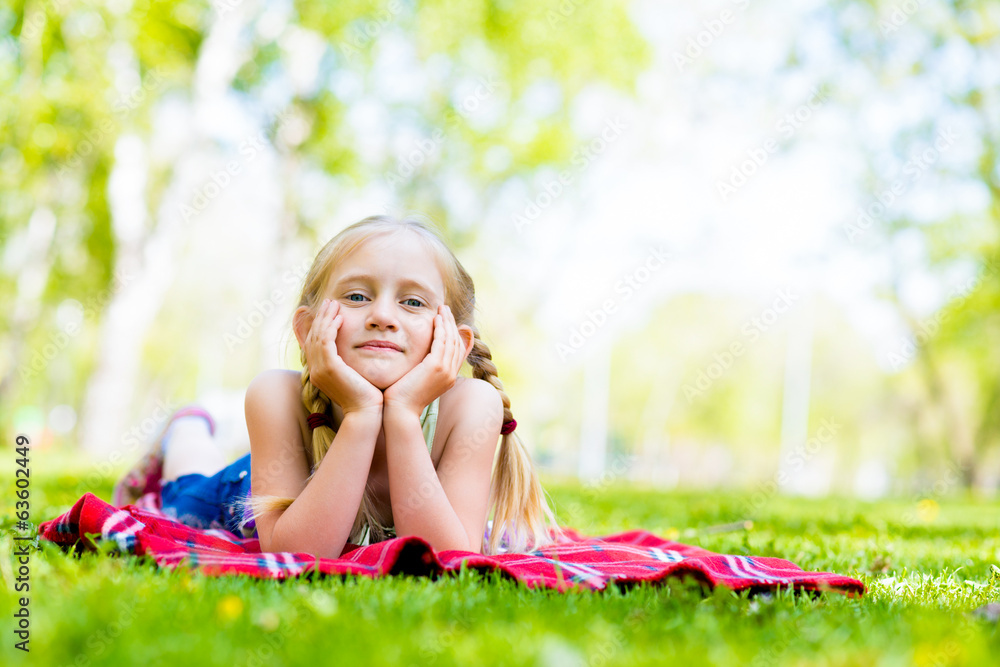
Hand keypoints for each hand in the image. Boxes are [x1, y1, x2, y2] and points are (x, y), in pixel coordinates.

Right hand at [302, 299, 382, 414]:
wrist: (367, 412)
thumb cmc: (367, 396)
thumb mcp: (354, 376)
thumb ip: (350, 364)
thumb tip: (356, 352)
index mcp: (319, 373)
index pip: (314, 343)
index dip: (320, 326)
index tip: (330, 312)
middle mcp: (315, 371)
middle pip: (312, 337)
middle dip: (321, 318)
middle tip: (330, 302)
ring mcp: (320, 370)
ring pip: (318, 336)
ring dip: (326, 318)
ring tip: (334, 304)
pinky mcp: (329, 367)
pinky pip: (326, 341)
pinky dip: (331, 328)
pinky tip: (340, 318)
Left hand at [383, 304, 466, 416]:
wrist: (400, 411)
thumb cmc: (403, 397)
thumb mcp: (417, 380)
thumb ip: (423, 367)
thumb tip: (420, 357)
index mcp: (449, 377)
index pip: (457, 350)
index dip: (453, 332)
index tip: (446, 320)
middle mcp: (451, 374)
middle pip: (457, 342)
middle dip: (452, 323)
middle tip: (445, 309)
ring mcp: (446, 370)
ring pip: (451, 339)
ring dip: (447, 322)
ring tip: (441, 309)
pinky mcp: (436, 366)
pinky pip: (442, 342)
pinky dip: (440, 328)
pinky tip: (436, 318)